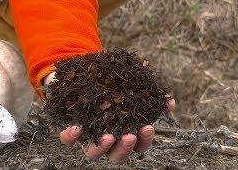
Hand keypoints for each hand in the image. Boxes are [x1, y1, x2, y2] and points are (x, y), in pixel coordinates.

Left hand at [44, 73, 175, 164]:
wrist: (84, 81)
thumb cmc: (111, 90)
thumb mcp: (130, 90)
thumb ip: (148, 98)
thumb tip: (169, 101)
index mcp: (123, 134)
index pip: (138, 146)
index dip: (144, 140)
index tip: (148, 127)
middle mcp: (107, 141)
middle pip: (117, 156)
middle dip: (125, 148)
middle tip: (129, 135)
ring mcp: (88, 139)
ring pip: (94, 154)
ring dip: (102, 147)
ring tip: (108, 136)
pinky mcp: (70, 133)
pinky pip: (68, 140)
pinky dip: (72, 137)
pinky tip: (76, 127)